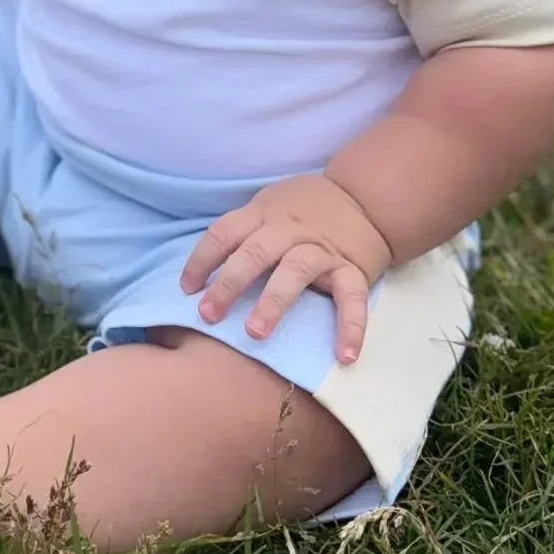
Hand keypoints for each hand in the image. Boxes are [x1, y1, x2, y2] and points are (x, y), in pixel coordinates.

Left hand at [181, 173, 392, 365]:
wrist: (366, 196)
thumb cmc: (306, 207)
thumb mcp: (270, 204)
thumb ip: (243, 230)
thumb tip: (202, 269)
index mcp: (264, 214)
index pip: (224, 233)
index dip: (202, 260)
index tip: (187, 289)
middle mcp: (290, 229)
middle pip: (254, 253)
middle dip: (229, 284)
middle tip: (208, 315)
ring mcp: (322, 249)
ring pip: (295, 271)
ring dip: (273, 302)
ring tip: (255, 334)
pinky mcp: (353, 268)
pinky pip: (352, 298)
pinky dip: (350, 327)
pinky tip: (344, 357)